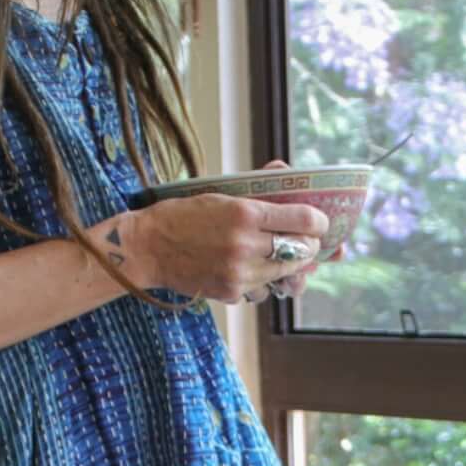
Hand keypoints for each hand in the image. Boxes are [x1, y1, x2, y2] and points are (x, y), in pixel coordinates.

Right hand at [120, 183, 333, 304]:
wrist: (145, 248)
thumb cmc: (181, 216)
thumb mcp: (220, 194)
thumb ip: (258, 192)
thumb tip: (288, 174)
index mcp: (245, 212)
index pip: (305, 220)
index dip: (320, 222)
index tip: (319, 223)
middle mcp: (245, 244)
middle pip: (301, 249)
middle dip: (308, 245)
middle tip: (302, 241)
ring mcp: (238, 271)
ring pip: (285, 272)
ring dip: (288, 264)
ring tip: (277, 255)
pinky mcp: (230, 291)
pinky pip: (263, 289)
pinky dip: (262, 280)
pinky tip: (249, 269)